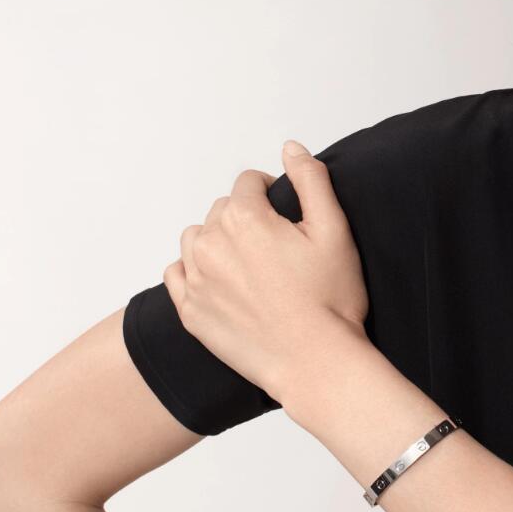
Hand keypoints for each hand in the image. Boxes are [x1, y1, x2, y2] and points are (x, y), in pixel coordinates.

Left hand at [162, 139, 369, 406]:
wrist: (315, 363)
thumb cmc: (330, 299)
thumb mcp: (334, 230)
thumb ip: (312, 180)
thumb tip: (290, 148)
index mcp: (245, 218)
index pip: (248, 182)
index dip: (270, 193)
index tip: (285, 216)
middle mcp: (211, 244)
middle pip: (223, 209)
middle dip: (246, 218)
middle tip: (276, 248)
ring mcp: (196, 280)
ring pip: (198, 238)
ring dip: (218, 241)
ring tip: (250, 265)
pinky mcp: (190, 312)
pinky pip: (178, 274)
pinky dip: (196, 271)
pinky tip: (223, 284)